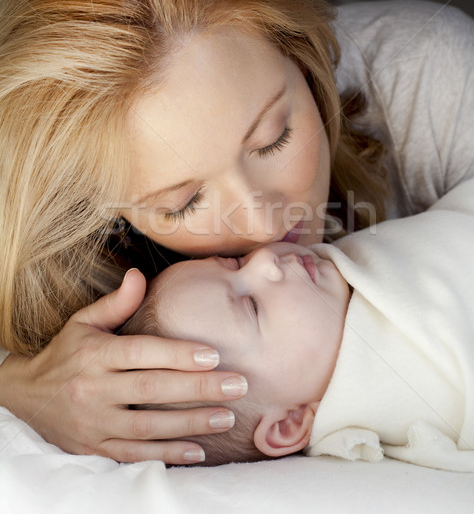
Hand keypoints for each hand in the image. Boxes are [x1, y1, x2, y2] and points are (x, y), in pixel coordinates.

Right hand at [0, 269, 246, 463]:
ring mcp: (94, 423)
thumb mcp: (84, 322)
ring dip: (190, 423)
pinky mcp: (94, 447)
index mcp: (94, 355)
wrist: (25, 396)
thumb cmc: (66, 352)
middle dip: (198, 388)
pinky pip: (133, 455)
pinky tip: (197, 451)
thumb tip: (140, 273)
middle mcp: (93, 389)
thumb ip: (116, 302)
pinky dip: (166, 455)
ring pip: (147, 427)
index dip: (177, 354)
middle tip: (237, 385)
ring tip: (227, 417)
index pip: (141, 353)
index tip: (213, 354)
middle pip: (152, 390)